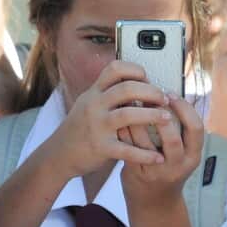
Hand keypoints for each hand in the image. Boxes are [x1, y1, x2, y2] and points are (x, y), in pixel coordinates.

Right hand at [44, 60, 170, 177]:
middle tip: (164, 99)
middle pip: (126, 89)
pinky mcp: (100, 148)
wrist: (59, 154)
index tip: (147, 79)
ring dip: (152, 116)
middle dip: (151, 92)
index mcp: (93, 93)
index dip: (135, 70)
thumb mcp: (88, 104)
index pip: (114, 69)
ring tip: (167, 118)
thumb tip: (138, 83)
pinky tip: (158, 157)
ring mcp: (96, 126)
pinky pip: (127, 150)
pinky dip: (145, 154)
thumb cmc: (80, 128)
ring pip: (128, 115)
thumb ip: (108, 94)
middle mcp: (94, 106)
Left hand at [120, 95, 204, 212]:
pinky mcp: (137, 173)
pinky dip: (123, 132)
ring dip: (136, 120)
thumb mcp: (181, 151)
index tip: (170, 93)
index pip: (196, 128)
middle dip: (159, 115)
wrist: (153, 200)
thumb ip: (179, 129)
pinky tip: (117, 118)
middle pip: (172, 137)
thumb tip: (167, 93)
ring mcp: (157, 171)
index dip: (184, 108)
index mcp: (193, 155)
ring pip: (145, 143)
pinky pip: (128, 149)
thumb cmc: (166, 166)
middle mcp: (178, 164)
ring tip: (129, 101)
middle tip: (147, 97)